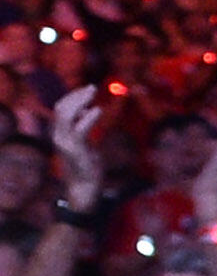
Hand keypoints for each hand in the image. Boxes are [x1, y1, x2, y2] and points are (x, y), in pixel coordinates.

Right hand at [49, 85, 101, 202]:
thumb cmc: (87, 165)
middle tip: (92, 88)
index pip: (60, 108)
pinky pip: (80, 129)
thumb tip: (88, 110)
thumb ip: (83, 127)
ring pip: (66, 114)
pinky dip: (89, 117)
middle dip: (76, 95)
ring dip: (81, 101)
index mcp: (59, 133)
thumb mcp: (84, 142)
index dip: (73, 97)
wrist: (84, 188)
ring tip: (94, 94)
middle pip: (61, 107)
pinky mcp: (75, 149)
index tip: (87, 90)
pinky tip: (98, 110)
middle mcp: (58, 135)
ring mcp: (65, 142)